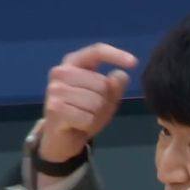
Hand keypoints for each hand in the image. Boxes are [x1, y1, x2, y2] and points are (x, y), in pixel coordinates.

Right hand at [40, 43, 136, 161]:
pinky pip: (88, 118)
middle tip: (92, 111)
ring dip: (96, 115)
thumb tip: (121, 75)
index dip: (116, 55)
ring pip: (96, 102)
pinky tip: (78, 125)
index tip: (134, 63)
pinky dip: (89, 125)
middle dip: (105, 102)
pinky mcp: (55, 108)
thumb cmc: (84, 113)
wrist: (61, 138)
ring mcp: (56, 89)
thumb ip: (115, 86)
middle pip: (102, 84)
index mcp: (74, 63)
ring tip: (85, 118)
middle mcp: (61, 72)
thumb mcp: (106, 99)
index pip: (97, 51)